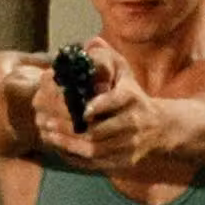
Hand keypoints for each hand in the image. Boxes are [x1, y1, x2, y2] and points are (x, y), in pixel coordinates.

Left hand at [39, 40, 167, 168]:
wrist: (159, 128)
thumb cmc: (133, 96)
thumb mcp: (125, 74)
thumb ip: (107, 58)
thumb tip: (92, 41)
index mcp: (133, 98)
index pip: (117, 101)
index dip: (99, 105)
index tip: (81, 108)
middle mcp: (134, 122)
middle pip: (99, 130)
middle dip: (68, 127)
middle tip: (45, 121)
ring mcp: (129, 144)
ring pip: (95, 149)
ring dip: (67, 142)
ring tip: (47, 132)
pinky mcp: (123, 161)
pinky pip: (95, 163)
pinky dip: (73, 155)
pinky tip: (57, 145)